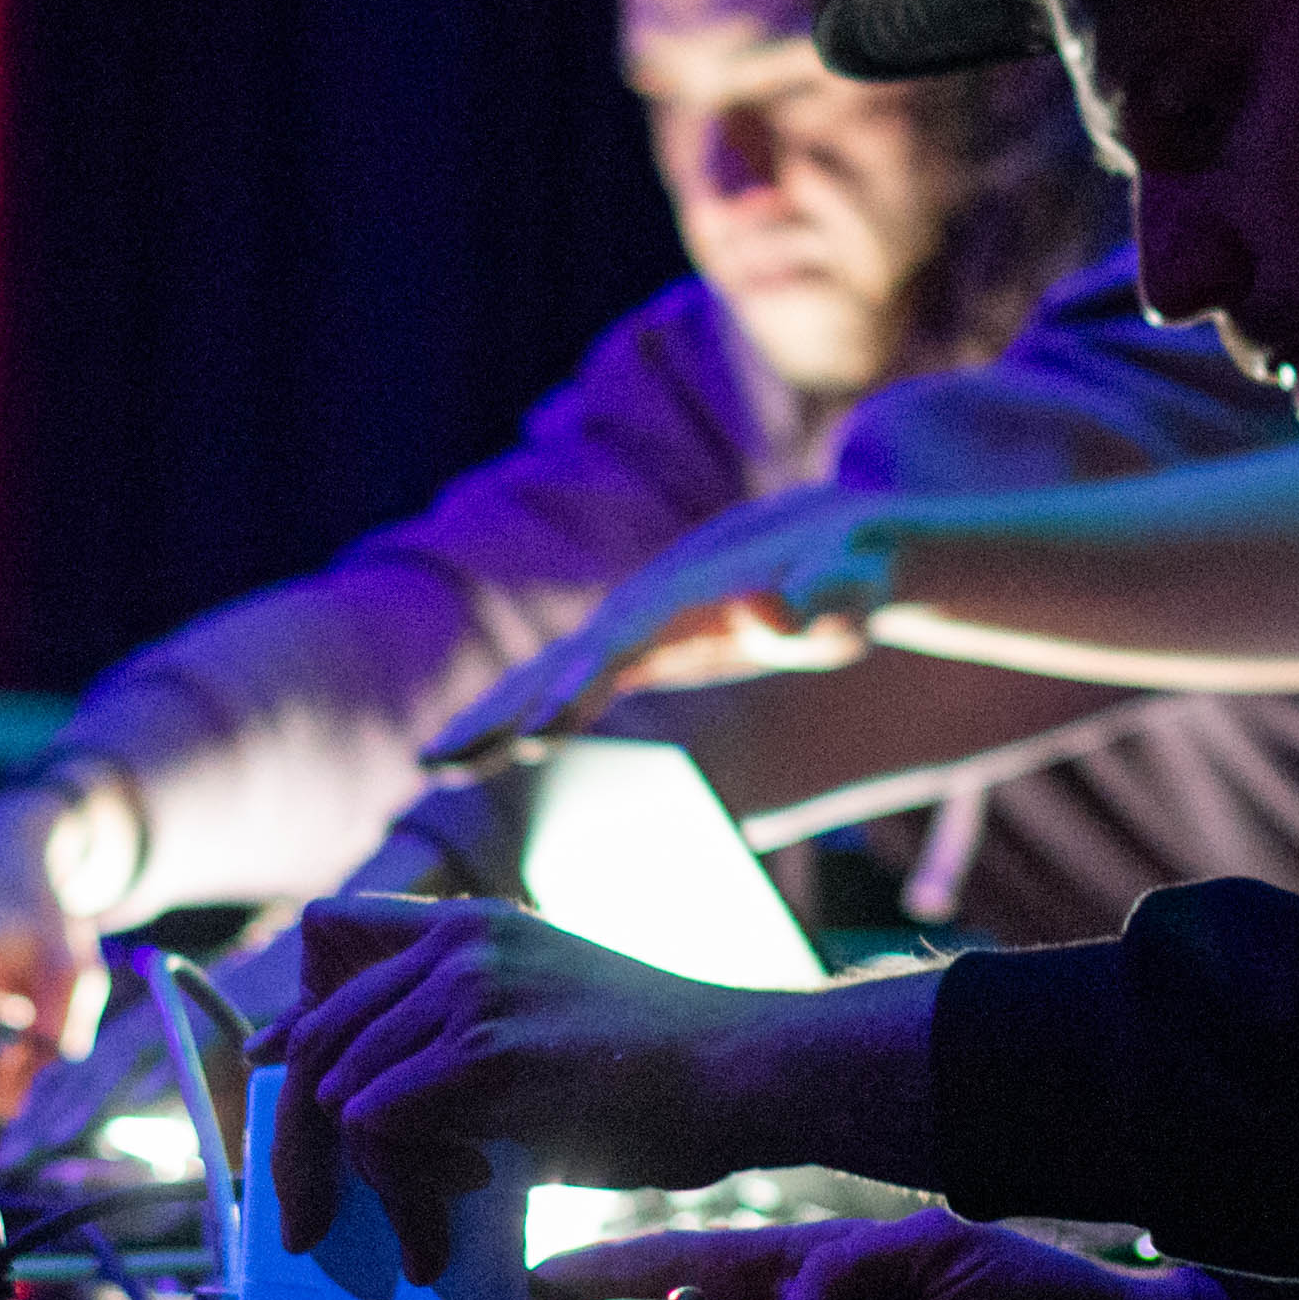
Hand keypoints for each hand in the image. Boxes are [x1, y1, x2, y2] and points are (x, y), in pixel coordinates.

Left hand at [261, 897, 938, 1284]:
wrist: (751, 1071)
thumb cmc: (669, 1076)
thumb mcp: (549, 1028)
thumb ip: (465, 1048)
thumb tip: (384, 1122)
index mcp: (474, 928)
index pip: (332, 940)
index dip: (292, 1019)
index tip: (275, 1083)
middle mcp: (459, 943)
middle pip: (314, 1034)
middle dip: (292, 1141)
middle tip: (301, 1220)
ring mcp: (468, 990)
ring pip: (334, 1090)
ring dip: (364, 1184)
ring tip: (423, 1235)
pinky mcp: (482, 1051)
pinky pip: (372, 1125)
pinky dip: (395, 1191)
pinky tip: (451, 1218)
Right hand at [422, 496, 912, 771]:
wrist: (851, 534)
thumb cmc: (863, 568)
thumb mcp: (855, 585)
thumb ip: (817, 603)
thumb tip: (765, 608)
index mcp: (687, 596)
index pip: (618, 648)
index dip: (575, 691)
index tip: (533, 740)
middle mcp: (646, 606)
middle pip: (559, 660)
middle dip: (499, 710)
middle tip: (436, 765)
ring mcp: (639, 626)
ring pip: (551, 672)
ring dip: (493, 716)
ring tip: (435, 765)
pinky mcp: (645, 645)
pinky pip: (573, 685)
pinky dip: (526, 714)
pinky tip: (493, 754)